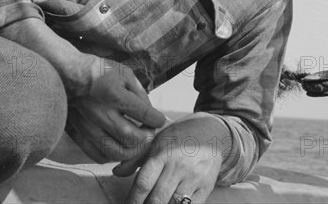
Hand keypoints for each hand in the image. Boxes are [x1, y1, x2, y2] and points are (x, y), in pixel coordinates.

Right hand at [0, 17, 165, 162]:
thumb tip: (151, 113)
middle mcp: (102, 114)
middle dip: (146, 138)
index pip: (144, 115)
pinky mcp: (79, 135)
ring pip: (117, 152)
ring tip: (135, 142)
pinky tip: (117, 146)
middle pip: (133, 138)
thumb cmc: (100, 72)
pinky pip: (99, 156)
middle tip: (148, 132)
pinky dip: (112, 156)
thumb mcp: (124, 73)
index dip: (157, 120)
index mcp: (116, 95)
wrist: (69, 75)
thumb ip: (139, 92)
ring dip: (131, 151)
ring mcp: (89, 127)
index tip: (159, 120)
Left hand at [114, 113, 229, 203]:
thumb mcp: (156, 138)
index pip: (143, 183)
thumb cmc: (178, 135)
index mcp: (163, 153)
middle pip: (157, 199)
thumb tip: (116, 172)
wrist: (211, 131)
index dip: (133, 200)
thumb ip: (136, 156)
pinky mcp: (206, 187)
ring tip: (155, 203)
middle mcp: (178, 166)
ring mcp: (193, 178)